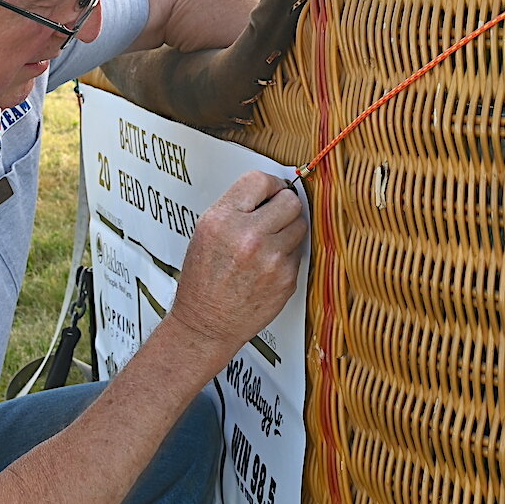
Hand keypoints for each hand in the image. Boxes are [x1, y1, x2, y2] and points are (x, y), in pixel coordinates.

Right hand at [165, 171, 305, 359]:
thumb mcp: (206, 234)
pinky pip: (298, 253)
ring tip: (269, 244)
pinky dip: (287, 257)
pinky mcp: (285, 277)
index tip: (274, 191)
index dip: (271, 184)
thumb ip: (236, 209)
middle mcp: (247, 235)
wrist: (206, 323)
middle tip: (277, 216)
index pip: (260, 180)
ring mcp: (270, 257)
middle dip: (286, 206)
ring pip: (300, 225)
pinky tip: (268, 267)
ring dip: (289, 231)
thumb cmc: (204, 281)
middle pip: (290, 201)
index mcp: (222, 219)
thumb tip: (269, 192)